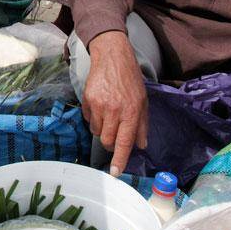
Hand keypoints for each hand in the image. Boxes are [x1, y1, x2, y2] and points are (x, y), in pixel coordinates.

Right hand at [84, 31, 148, 176]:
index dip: (120, 159)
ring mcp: (99, 105)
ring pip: (97, 132)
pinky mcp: (87, 100)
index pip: (124, 142)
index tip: (115, 172)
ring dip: (103, 130)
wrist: (112, 57)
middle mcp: (114, 110)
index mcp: (131, 112)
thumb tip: (141, 146)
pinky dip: (94, 119)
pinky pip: (89, 119)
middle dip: (111, 144)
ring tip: (109, 116)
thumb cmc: (130, 79)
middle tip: (115, 135)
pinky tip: (100, 107)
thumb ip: (142, 125)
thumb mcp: (143, 101)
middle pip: (108, 141)